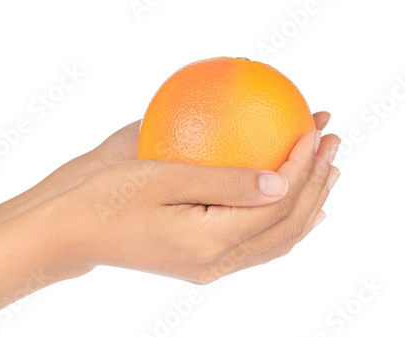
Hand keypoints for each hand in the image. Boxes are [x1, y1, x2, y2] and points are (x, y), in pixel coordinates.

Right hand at [58, 128, 340, 282]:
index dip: (303, 167)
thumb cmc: (107, 197)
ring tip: (326, 173)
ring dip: (307, 204)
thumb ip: (225, 183)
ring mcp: (209, 267)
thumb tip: (280, 180)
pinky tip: (289, 203)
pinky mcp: (200, 261)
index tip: (316, 131)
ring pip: (277, 240)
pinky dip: (282, 222)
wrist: (73, 231)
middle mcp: (216, 263)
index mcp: (209, 244)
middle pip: (287, 227)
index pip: (276, 204)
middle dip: (317, 183)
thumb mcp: (163, 178)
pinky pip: (256, 245)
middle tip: (333, 142)